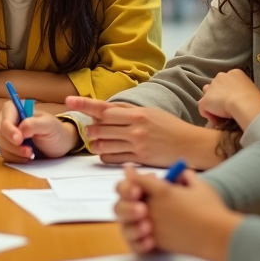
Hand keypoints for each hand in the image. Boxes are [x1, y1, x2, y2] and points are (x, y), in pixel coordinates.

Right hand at [0, 100, 78, 161]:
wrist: (59, 146)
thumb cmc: (55, 131)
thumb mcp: (49, 125)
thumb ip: (34, 124)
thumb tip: (20, 130)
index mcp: (16, 109)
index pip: (6, 118)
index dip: (9, 129)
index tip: (19, 140)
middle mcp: (8, 120)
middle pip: (0, 132)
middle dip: (13, 144)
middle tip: (29, 151)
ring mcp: (7, 135)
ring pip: (1, 144)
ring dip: (15, 152)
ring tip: (31, 154)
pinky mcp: (9, 148)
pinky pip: (5, 154)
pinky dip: (15, 158)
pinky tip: (27, 158)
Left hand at [65, 96, 221, 168]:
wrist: (190, 144)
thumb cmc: (170, 126)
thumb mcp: (150, 112)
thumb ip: (127, 110)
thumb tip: (106, 109)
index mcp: (136, 113)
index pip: (103, 109)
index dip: (84, 105)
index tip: (69, 101)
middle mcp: (134, 128)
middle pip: (99, 127)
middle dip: (91, 129)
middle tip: (93, 130)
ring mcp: (136, 144)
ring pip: (102, 144)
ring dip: (95, 143)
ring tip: (98, 142)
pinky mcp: (138, 158)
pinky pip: (112, 158)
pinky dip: (104, 155)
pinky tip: (107, 152)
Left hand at [115, 165, 241, 260]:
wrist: (218, 237)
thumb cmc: (212, 210)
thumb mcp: (201, 186)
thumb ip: (187, 176)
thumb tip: (181, 173)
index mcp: (162, 191)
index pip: (138, 179)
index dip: (132, 174)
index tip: (129, 170)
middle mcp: (153, 207)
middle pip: (128, 196)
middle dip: (128, 192)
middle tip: (135, 193)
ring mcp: (152, 225)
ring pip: (129, 217)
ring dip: (131, 212)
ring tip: (142, 213)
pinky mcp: (155, 242)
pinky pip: (138, 236)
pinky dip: (139, 232)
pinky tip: (147, 229)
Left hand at [199, 70, 259, 128]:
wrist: (244, 103)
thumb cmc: (253, 98)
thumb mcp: (250, 89)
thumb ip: (241, 89)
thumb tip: (238, 98)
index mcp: (234, 73)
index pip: (227, 81)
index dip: (229, 91)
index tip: (234, 100)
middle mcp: (220, 77)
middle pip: (215, 86)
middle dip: (218, 95)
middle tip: (227, 107)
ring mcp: (210, 88)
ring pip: (207, 96)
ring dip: (212, 103)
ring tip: (221, 113)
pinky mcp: (204, 100)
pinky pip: (204, 109)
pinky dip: (209, 115)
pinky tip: (218, 121)